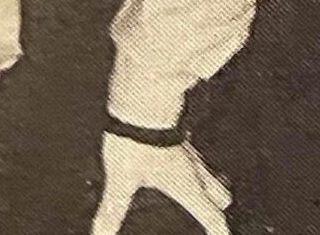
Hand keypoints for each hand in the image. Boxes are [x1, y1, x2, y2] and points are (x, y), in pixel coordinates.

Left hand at [91, 133, 230, 234]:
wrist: (141, 97)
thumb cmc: (134, 141)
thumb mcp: (121, 180)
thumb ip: (113, 210)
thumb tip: (100, 234)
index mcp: (186, 184)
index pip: (211, 213)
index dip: (219, 230)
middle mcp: (193, 167)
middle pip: (218, 191)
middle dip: (218, 205)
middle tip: (218, 215)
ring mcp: (188, 148)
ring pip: (209, 170)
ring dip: (211, 183)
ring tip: (210, 192)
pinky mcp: (179, 132)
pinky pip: (194, 152)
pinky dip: (195, 164)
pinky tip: (184, 159)